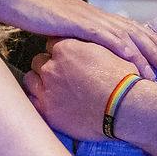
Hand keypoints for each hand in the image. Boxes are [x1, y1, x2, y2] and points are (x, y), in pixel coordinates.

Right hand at [0, 0, 156, 78]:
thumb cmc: (26, 12)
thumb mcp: (53, 28)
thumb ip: (68, 37)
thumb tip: (75, 52)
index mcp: (89, 15)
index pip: (125, 28)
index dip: (146, 41)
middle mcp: (93, 13)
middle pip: (132, 31)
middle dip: (154, 49)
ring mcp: (85, 16)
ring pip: (124, 35)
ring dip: (144, 53)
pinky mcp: (75, 21)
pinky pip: (103, 35)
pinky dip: (121, 47)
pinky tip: (133, 59)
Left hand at [24, 38, 139, 139]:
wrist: (125, 106)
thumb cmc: (122, 78)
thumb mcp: (108, 52)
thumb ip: (88, 46)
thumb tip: (86, 46)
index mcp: (65, 48)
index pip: (52, 44)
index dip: (60, 53)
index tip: (67, 60)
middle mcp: (51, 66)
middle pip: (39, 61)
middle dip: (48, 67)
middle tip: (62, 76)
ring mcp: (46, 89)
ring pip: (31, 79)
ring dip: (40, 82)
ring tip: (54, 90)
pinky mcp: (47, 111)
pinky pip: (31, 101)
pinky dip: (39, 100)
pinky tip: (51, 102)